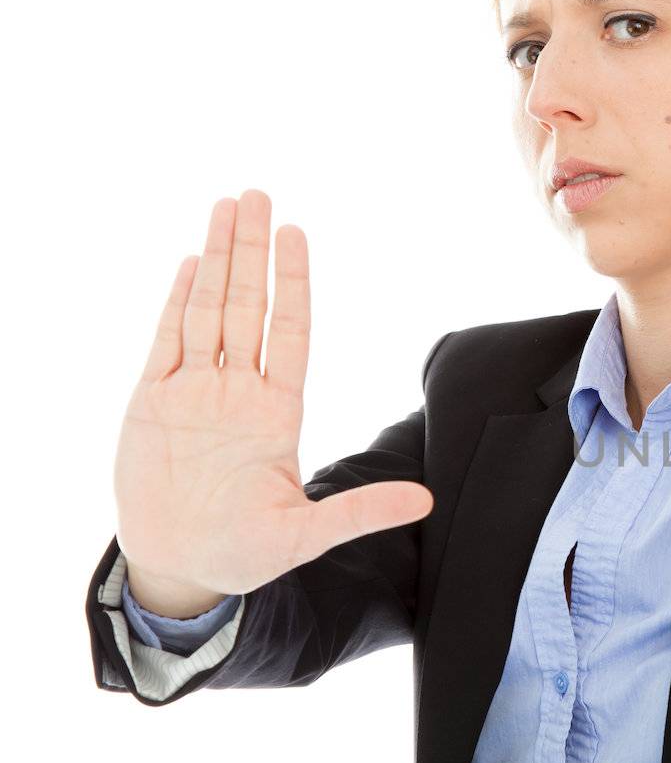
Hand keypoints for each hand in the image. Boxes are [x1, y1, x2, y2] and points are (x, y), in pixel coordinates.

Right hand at [113, 190, 433, 598]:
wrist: (183, 568)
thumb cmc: (246, 552)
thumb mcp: (309, 535)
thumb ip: (361, 511)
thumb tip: (426, 501)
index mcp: (278, 413)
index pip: (291, 331)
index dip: (294, 282)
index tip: (297, 234)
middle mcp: (239, 391)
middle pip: (248, 306)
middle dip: (252, 251)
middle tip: (257, 194)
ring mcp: (195, 392)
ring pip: (208, 311)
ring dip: (216, 260)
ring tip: (225, 208)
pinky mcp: (153, 403)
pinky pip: (166, 342)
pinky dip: (176, 302)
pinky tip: (188, 263)